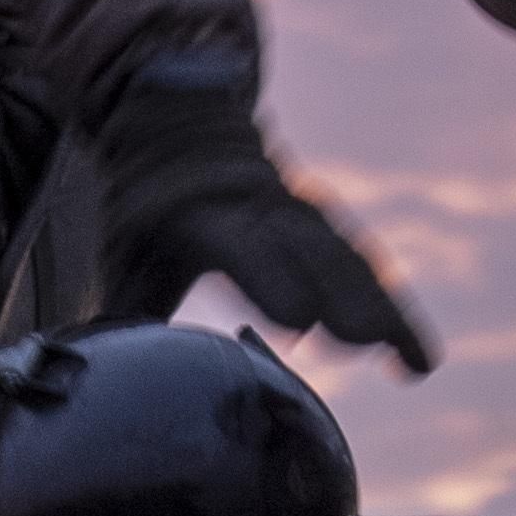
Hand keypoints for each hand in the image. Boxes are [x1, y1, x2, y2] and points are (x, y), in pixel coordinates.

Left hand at [87, 56, 434, 372]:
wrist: (186, 130)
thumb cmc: (149, 213)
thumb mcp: (128, 253)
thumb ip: (128, 315)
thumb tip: (97, 386)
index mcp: (207, 214)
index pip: (243, 246)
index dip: (272, 279)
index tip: (299, 321)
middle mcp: (266, 211)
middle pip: (312, 253)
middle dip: (344, 295)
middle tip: (370, 340)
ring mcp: (303, 217)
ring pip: (348, 261)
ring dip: (382, 308)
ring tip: (414, 360)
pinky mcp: (326, 232)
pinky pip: (365, 271)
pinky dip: (393, 310)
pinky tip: (418, 360)